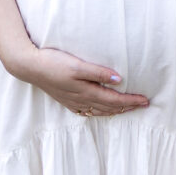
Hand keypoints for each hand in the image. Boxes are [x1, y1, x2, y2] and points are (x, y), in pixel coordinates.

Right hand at [16, 44, 149, 115]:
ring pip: (99, 111)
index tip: (145, 100)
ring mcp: (73, 102)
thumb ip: (99, 72)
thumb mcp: (78, 65)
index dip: (131, 101)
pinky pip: (88, 111)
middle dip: (127, 107)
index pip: (115, 99)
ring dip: (115, 110)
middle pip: (109, 107)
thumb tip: (119, 80)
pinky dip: (99, 112)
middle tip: (143, 105)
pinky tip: (100, 111)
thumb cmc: (54, 62)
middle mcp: (82, 100)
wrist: (29, 67)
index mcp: (87, 91)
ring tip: (127, 109)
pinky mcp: (66, 100)